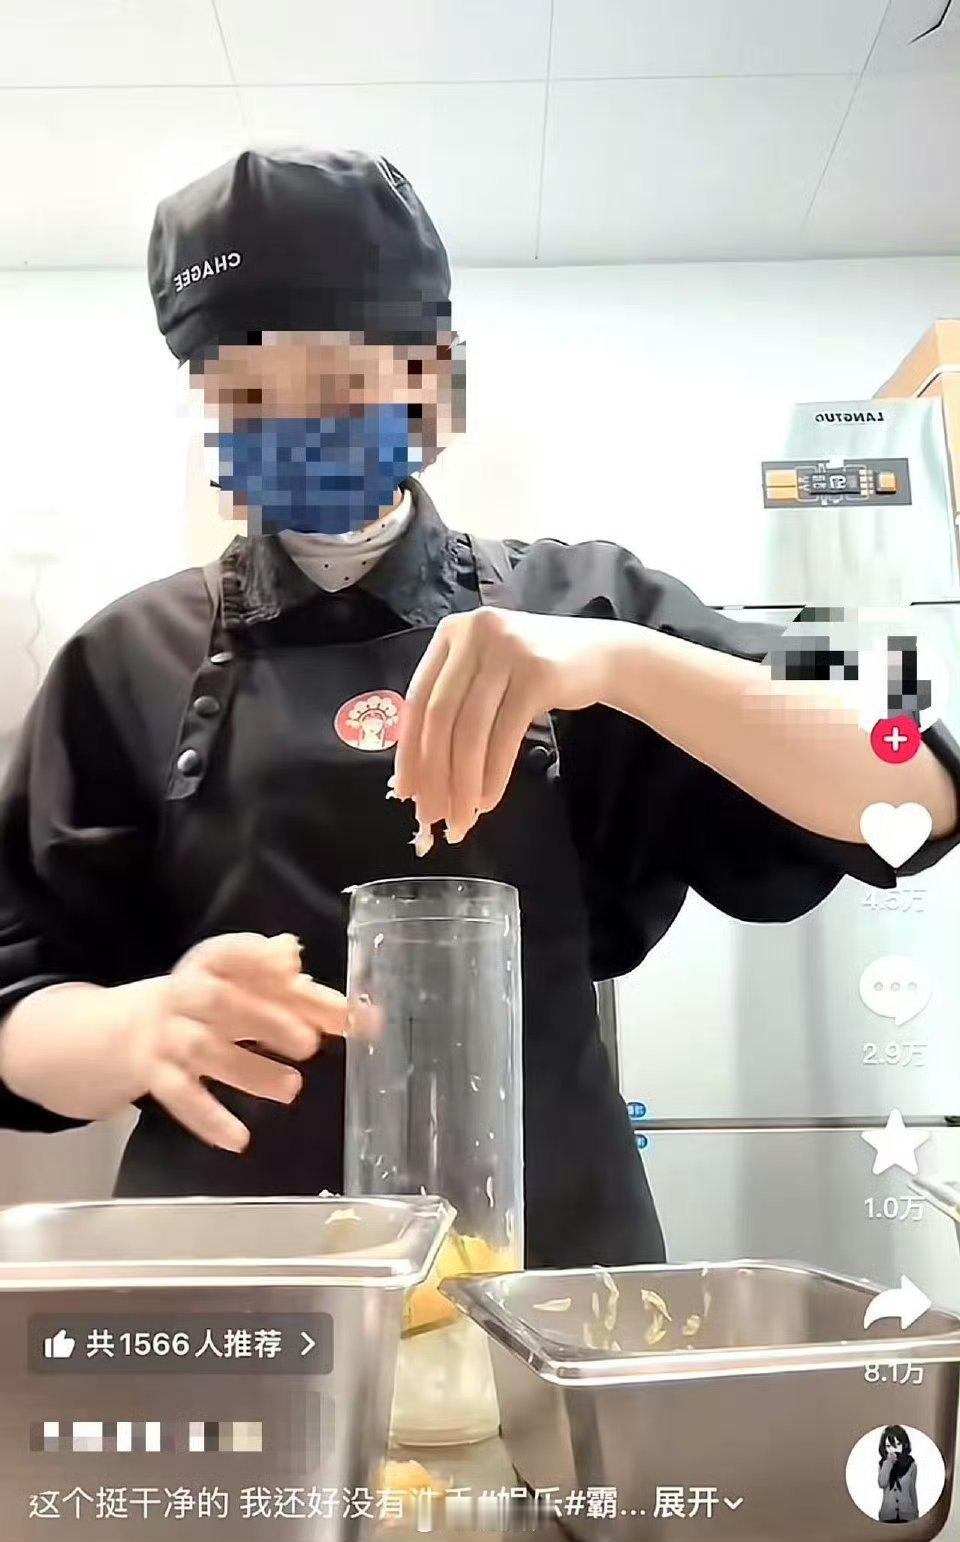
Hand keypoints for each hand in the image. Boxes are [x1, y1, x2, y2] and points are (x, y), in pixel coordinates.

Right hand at [126, 932, 350, 1153]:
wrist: (132, 1030)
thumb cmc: (212, 1004)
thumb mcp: (248, 990)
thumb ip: (302, 998)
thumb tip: (357, 1009)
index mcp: (210, 964)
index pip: (231, 953)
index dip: (257, 958)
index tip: (291, 967)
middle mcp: (185, 994)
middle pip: (221, 1002)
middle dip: (266, 1019)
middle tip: (309, 1043)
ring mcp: (167, 1036)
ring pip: (204, 1051)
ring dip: (250, 1070)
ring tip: (292, 1089)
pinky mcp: (156, 1075)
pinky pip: (180, 1097)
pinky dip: (209, 1118)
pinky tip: (239, 1139)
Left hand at [392, 608, 624, 839]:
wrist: (600, 654)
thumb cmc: (533, 673)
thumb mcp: (486, 676)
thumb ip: (453, 707)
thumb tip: (418, 778)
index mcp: (451, 633)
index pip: (418, 700)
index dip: (408, 751)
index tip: (405, 794)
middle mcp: (474, 633)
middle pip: (440, 717)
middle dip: (433, 774)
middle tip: (432, 816)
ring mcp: (507, 650)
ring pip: (471, 730)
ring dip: (463, 783)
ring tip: (462, 818)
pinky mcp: (537, 673)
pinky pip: (505, 736)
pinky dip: (493, 774)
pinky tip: (488, 800)